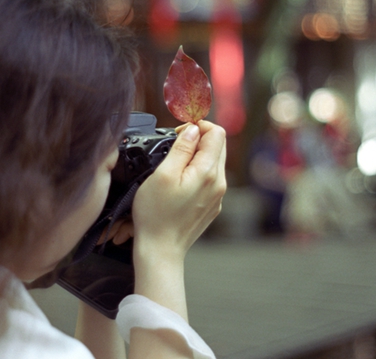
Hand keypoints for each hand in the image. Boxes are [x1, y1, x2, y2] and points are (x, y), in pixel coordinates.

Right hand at [129, 120, 225, 327]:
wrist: (161, 249)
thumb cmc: (156, 214)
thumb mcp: (163, 174)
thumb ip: (181, 148)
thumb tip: (193, 129)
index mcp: (208, 172)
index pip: (217, 132)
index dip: (198, 126)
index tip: (179, 133)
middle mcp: (219, 183)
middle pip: (219, 145)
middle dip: (199, 138)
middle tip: (175, 146)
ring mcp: (218, 196)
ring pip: (215, 162)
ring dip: (197, 155)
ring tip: (174, 165)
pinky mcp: (213, 205)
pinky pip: (210, 179)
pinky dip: (198, 172)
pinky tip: (180, 183)